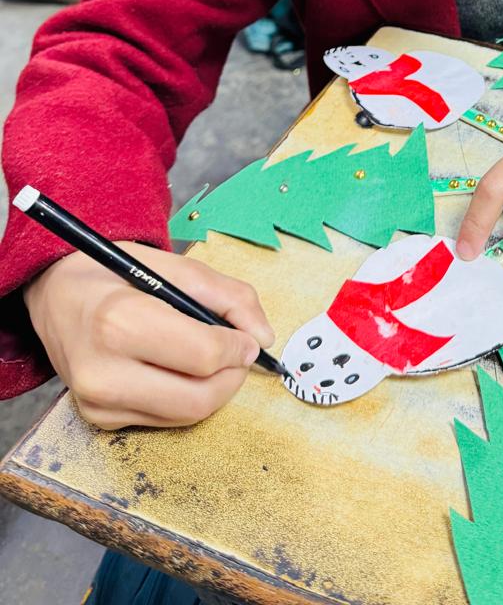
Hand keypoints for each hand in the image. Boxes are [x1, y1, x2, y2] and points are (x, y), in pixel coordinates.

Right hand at [23, 242, 275, 429]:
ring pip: (185, 415)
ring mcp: (97, 403)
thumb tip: (264, 337)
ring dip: (214, 390)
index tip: (249, 338)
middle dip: (233, 377)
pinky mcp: (98, 420)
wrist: (54, 295)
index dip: (239, 349)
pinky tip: (179, 371)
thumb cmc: (115, 274)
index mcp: (120, 321)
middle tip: (240, 353)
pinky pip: (163, 420)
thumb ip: (228, 296)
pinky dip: (185, 398)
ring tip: (213, 359)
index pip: (203, 356)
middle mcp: (103, 371)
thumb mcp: (175, 266)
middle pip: (198, 398)